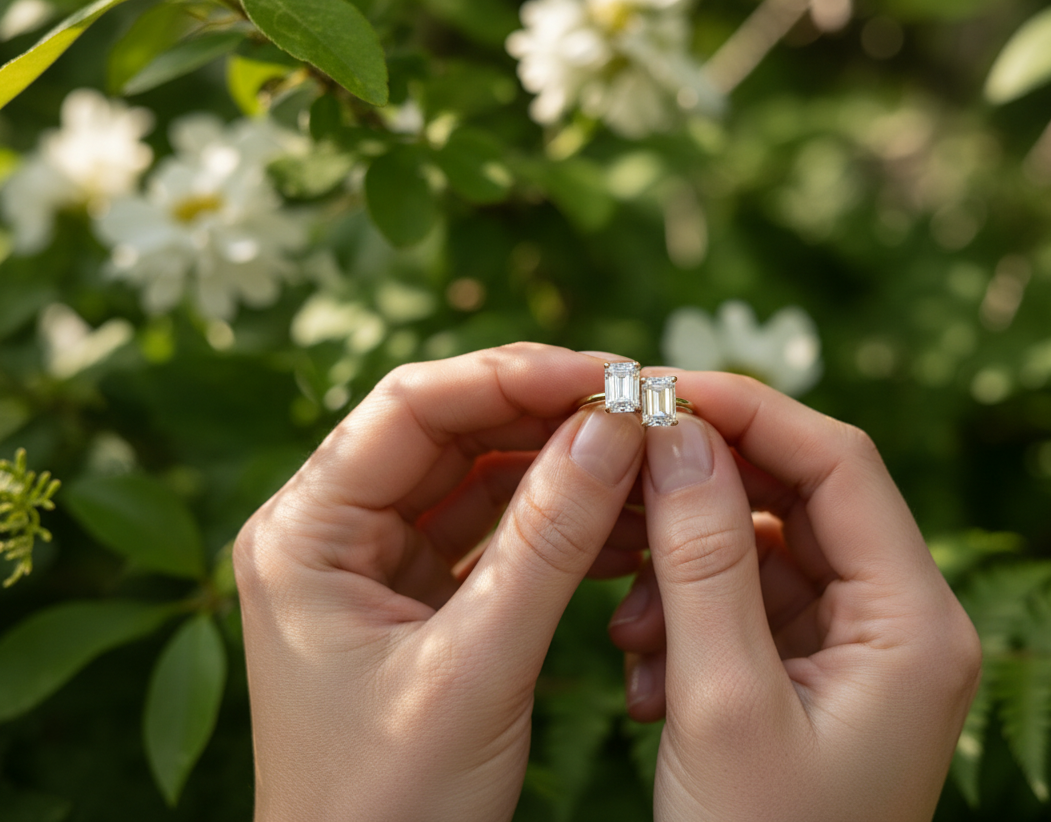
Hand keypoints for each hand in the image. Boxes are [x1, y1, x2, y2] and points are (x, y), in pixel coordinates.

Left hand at [234, 344, 644, 821]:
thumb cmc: (388, 804)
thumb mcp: (476, 665)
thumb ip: (549, 540)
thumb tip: (617, 426)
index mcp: (303, 533)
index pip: (411, 406)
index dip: (514, 377)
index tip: (612, 377)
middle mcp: (329, 533)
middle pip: (447, 431)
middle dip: (545, 414)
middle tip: (641, 407)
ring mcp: (373, 565)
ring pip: (476, 477)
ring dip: (558, 465)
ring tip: (641, 458)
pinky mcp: (415, 600)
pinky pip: (491, 533)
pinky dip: (554, 523)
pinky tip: (618, 519)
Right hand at [609, 372, 980, 821]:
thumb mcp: (723, 704)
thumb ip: (701, 560)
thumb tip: (676, 431)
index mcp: (916, 624)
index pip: (840, 463)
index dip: (746, 411)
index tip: (652, 390)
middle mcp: (903, 625)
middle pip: (802, 499)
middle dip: (702, 487)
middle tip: (616, 470)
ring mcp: (860, 654)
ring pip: (765, 554)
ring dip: (684, 569)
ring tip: (625, 630)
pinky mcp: (816, 681)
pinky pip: (750, 610)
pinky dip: (689, 621)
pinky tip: (639, 674)